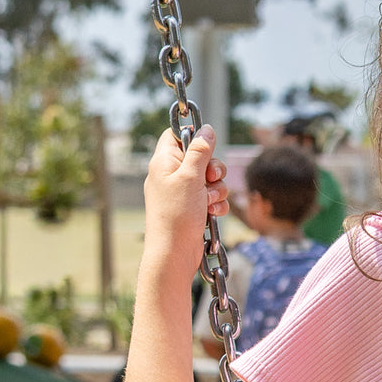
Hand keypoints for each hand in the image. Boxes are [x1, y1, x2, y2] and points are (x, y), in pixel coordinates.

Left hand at [142, 126, 229, 273]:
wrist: (174, 253)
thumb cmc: (176, 214)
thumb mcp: (190, 177)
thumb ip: (200, 151)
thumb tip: (207, 128)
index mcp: (163, 162)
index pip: (176, 135)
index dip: (194, 137)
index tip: (206, 147)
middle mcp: (172, 175)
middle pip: (200, 157)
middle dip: (213, 169)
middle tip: (210, 179)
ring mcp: (183, 192)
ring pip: (211, 180)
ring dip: (217, 190)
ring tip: (207, 203)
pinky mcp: (193, 208)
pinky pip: (213, 198)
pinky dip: (216, 204)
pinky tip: (211, 214)